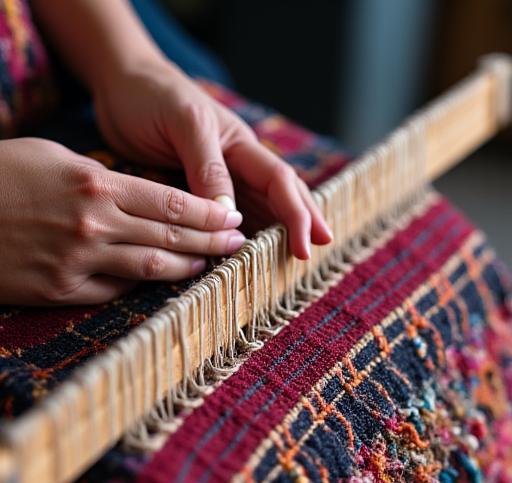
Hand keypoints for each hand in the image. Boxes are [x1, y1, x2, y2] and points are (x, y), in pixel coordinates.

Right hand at [0, 138, 243, 304]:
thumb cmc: (0, 175)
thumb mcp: (54, 158)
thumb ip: (103, 178)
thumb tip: (138, 197)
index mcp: (97, 185)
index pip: (171, 204)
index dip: (209, 214)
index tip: (233, 218)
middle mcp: (94, 225)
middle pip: (170, 238)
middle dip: (211, 241)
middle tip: (238, 243)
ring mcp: (78, 261)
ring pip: (150, 269)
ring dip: (186, 268)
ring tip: (209, 264)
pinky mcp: (59, 291)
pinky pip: (114, 291)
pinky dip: (139, 285)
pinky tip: (159, 280)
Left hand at [93, 60, 331, 258]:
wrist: (121, 85)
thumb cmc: (152, 96)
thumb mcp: (184, 124)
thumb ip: (208, 167)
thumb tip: (230, 215)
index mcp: (240, 145)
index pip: (280, 182)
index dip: (297, 214)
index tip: (306, 246)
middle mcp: (235, 164)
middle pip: (279, 196)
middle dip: (302, 221)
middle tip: (318, 250)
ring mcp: (216, 178)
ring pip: (255, 208)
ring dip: (273, 232)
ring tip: (288, 258)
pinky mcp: (193, 189)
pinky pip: (221, 216)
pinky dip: (236, 234)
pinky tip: (243, 250)